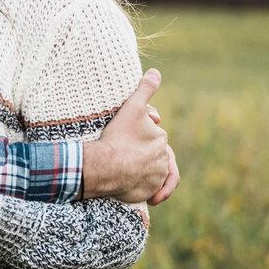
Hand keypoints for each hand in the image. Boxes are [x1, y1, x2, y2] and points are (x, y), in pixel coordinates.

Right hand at [81, 70, 177, 204]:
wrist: (106, 166)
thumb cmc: (118, 136)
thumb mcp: (132, 107)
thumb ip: (145, 89)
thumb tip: (155, 72)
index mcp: (161, 139)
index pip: (155, 135)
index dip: (143, 132)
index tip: (130, 133)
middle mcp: (162, 159)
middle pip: (155, 154)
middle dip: (146, 154)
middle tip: (129, 152)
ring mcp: (155, 177)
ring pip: (156, 174)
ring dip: (151, 174)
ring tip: (139, 174)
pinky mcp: (147, 192)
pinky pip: (152, 192)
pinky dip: (153, 192)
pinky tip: (150, 197)